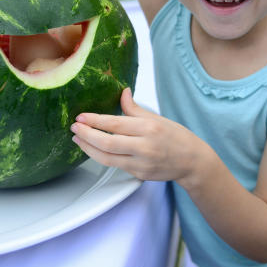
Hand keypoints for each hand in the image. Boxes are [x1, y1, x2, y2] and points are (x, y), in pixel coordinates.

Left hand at [70, 88, 207, 182]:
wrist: (193, 162)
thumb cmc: (176, 136)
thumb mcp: (157, 118)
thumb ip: (134, 108)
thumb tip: (122, 92)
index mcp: (149, 128)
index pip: (115, 124)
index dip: (94, 121)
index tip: (80, 117)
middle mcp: (144, 147)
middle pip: (107, 143)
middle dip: (86, 135)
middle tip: (74, 128)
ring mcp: (141, 163)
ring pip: (107, 158)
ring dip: (88, 149)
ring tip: (78, 139)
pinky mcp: (139, 175)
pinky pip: (115, 165)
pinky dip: (101, 156)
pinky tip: (92, 149)